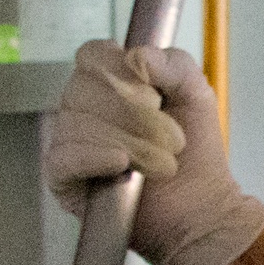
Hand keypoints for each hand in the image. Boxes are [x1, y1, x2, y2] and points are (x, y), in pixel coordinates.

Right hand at [42, 41, 263, 264]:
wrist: (200, 209)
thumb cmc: (194, 154)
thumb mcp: (195, 94)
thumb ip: (173, 63)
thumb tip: (137, 57)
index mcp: (109, 83)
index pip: (92, 55)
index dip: (121, 70)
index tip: (154, 93)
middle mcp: (83, 109)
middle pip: (83, 87)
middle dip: (134, 112)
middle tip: (170, 136)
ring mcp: (70, 142)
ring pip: (76, 122)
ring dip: (128, 141)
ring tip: (159, 162)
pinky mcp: (63, 178)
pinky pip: (63, 156)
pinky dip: (94, 156)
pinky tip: (121, 163)